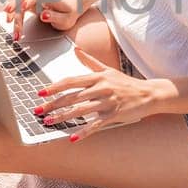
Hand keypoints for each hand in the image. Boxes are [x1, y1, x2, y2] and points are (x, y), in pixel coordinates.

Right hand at [4, 0, 84, 39]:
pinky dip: (12, 12)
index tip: (24, 8)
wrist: (70, 7)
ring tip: (8, 21)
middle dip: (16, 3)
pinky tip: (8, 20)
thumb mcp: (66, 19)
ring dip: (12, 9)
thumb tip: (43, 15)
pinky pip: (18, 5)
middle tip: (10, 16)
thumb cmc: (68, 14)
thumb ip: (55, 17)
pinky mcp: (28, 3)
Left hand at [31, 46, 159, 141]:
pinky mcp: (114, 114)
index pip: (71, 81)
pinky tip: (73, 137)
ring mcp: (108, 101)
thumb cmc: (126, 83)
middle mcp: (101, 88)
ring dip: (63, 118)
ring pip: (81, 110)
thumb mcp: (108, 70)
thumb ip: (90, 61)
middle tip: (38, 111)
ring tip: (49, 123)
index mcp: (97, 77)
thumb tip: (76, 50)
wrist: (149, 93)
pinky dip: (84, 131)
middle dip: (53, 104)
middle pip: (72, 97)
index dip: (54, 87)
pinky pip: (96, 124)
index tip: (41, 93)